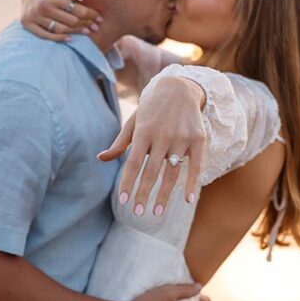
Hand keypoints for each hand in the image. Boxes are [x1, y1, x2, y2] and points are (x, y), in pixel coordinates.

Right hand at [20, 0, 101, 40]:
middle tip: (95, 27)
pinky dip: (59, 39)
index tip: (99, 18)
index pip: (78, 11)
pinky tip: (70, 39)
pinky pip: (46, 36)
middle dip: (86, 24)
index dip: (91, 15)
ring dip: (76, 33)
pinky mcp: (27, 24)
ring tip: (86, 31)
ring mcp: (34, 17)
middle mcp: (43, 7)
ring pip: (61, 30)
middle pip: (71, 22)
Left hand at [97, 76, 206, 214]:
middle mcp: (162, 135)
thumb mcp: (134, 122)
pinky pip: (195, 165)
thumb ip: (120, 143)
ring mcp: (182, 138)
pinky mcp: (198, 139)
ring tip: (157, 212)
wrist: (180, 87)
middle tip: (138, 212)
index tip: (124, 201)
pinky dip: (192, 183)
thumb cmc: (152, 108)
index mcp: (144, 132)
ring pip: (172, 172)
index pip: (134, 163)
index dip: (128, 182)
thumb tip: (101, 159)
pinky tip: (188, 200)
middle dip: (144, 193)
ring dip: (165, 194)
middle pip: (151, 171)